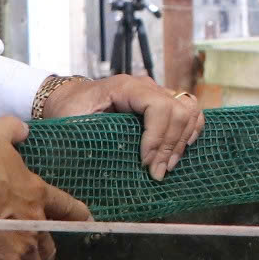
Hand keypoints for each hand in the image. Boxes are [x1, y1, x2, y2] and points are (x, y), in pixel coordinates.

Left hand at [43, 73, 203, 179]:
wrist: (70, 98)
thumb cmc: (68, 110)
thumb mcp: (71, 121)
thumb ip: (87, 136)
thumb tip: (102, 162)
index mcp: (125, 87)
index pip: (157, 105)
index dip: (157, 136)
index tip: (145, 162)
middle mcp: (146, 86)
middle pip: (178, 110)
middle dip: (169, 146)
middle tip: (156, 173)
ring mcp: (157, 92)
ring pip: (188, 110)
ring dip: (181, 141)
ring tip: (166, 166)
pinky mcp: (163, 103)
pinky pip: (190, 111)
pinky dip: (191, 131)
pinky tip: (182, 149)